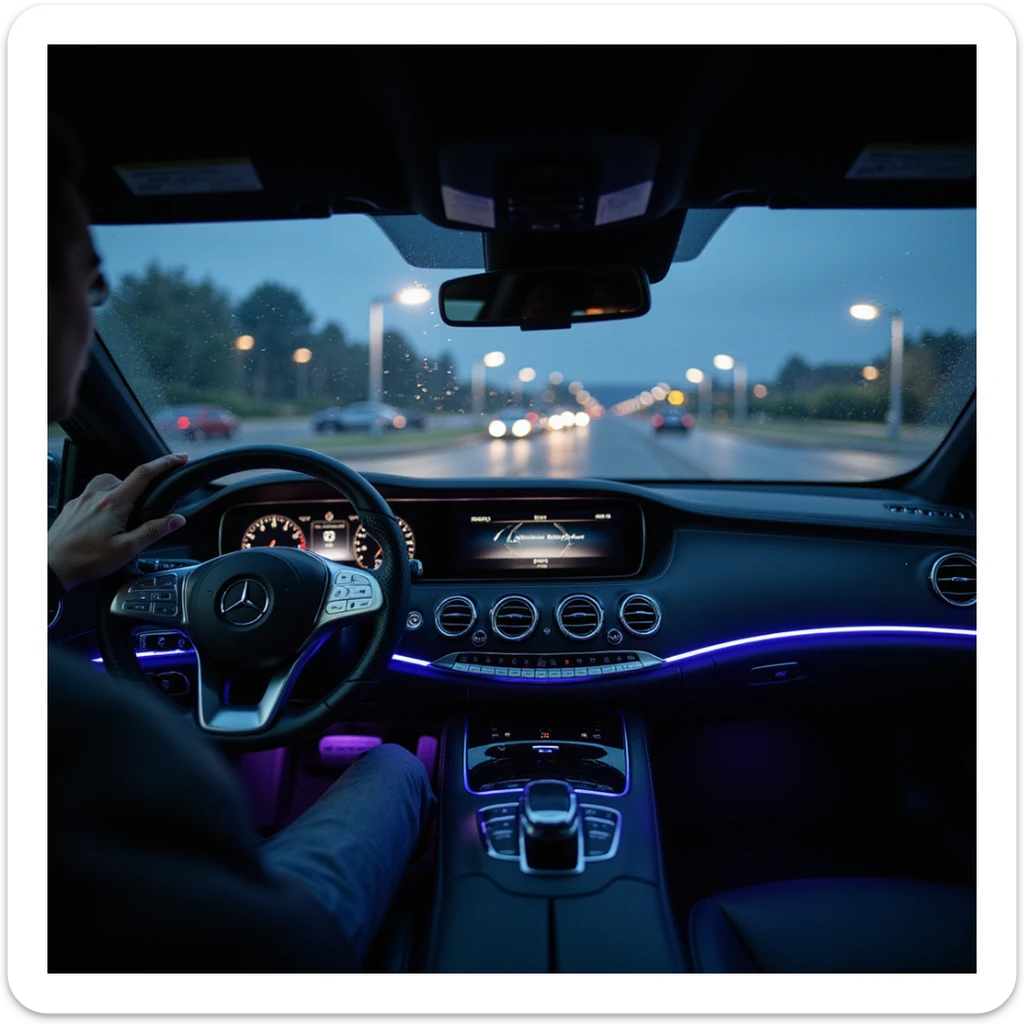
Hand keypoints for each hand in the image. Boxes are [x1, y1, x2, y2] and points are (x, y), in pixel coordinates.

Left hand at [47, 453, 189, 590]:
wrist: (50, 567)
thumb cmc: (86, 560)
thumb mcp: (127, 549)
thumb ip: (153, 531)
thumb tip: (176, 519)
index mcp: (114, 503)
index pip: (144, 474)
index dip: (165, 463)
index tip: (179, 458)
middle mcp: (97, 495)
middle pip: (126, 479)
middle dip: (139, 489)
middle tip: (142, 511)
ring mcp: (82, 499)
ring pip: (108, 483)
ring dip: (120, 491)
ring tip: (122, 515)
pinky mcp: (72, 506)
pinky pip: (93, 494)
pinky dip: (103, 501)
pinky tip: (102, 522)